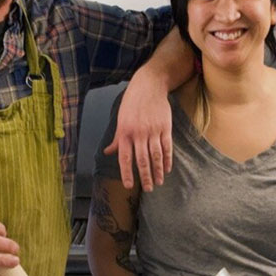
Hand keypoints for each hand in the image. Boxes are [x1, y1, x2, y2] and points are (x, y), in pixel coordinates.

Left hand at [103, 76, 171, 191]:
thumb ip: (116, 139)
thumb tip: (107, 152)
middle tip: (149, 189)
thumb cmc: (131, 104)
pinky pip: (167, 147)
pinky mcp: (165, 127)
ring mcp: (153, 131)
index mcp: (125, 133)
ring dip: (158, 171)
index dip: (127, 173)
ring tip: (159, 182)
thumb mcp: (120, 120)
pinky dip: (168, 159)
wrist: (148, 86)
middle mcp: (138, 134)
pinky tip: (168, 169)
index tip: (130, 186)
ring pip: (156, 156)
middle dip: (145, 177)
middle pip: (142, 160)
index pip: (125, 158)